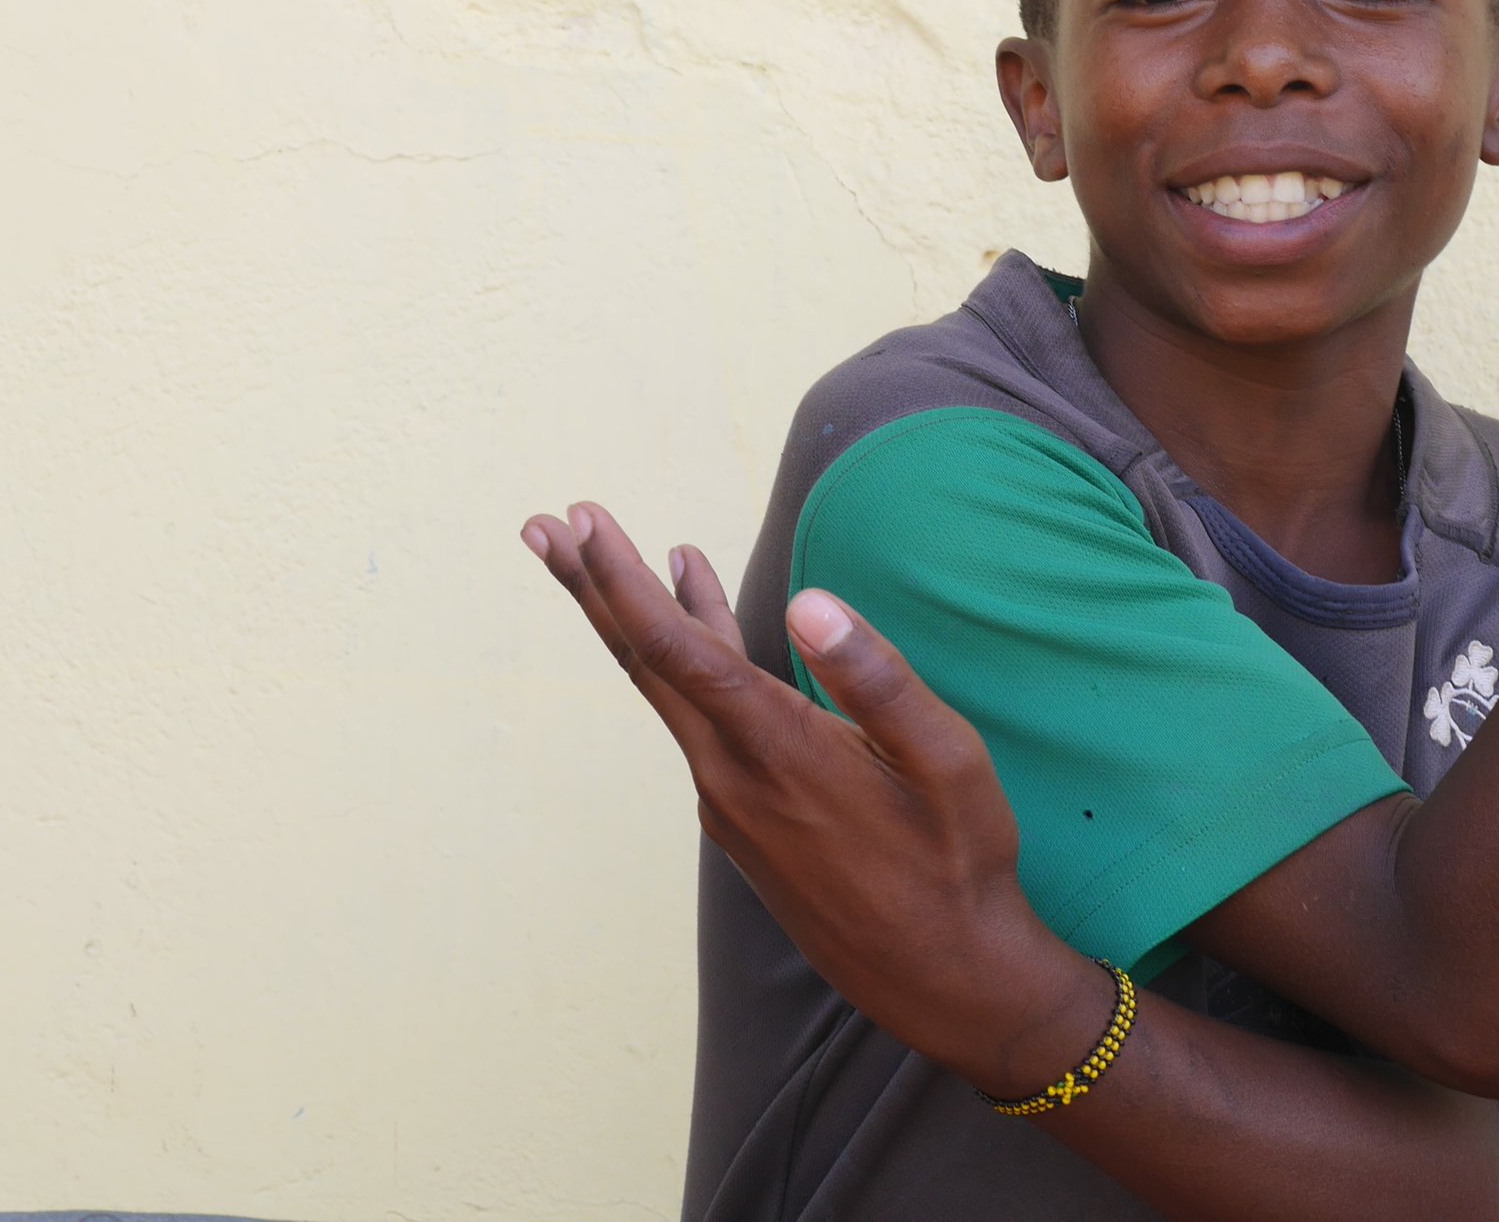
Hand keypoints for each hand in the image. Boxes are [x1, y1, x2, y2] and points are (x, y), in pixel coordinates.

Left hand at [518, 504, 1104, 1095]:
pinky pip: (699, 722)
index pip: (676, 652)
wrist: (942, 975)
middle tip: (541, 526)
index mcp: (778, 751)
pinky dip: (687, 662)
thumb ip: (878, 677)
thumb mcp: (947, 761)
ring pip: (667, 694)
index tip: (585, 523)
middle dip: (591, 589)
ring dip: (632, 621)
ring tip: (599, 560)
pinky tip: (702, 629)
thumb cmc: (956, 863)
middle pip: (642, 665)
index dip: (624, 581)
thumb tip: (808, 601)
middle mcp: (733, 777)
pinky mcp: (744, 820)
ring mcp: (730, 803)